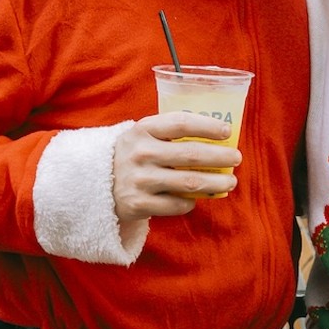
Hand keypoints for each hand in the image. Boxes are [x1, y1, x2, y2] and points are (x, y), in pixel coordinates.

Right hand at [110, 112, 241, 223]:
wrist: (92, 184)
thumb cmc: (134, 155)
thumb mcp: (144, 136)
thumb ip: (172, 134)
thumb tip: (220, 138)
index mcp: (142, 130)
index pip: (181, 123)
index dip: (207, 126)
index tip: (227, 131)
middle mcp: (140, 153)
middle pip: (191, 155)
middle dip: (220, 157)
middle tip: (237, 158)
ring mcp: (139, 180)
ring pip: (190, 183)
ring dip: (216, 182)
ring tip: (230, 181)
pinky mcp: (138, 204)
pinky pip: (177, 205)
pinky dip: (191, 202)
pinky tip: (197, 197)